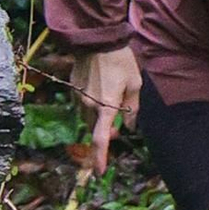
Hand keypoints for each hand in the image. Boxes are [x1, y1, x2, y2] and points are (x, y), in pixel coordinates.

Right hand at [70, 44, 140, 174]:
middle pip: (94, 128)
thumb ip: (132, 109)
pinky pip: (83, 103)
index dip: (100, 156)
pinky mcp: (73, 87)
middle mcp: (89, 104)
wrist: (97, 38)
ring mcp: (79, 96)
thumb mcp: (135, 84)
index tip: (99, 171)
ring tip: (112, 100)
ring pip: (88, 117)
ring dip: (98, 117)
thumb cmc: (120, 61)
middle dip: (105, 132)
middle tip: (119, 125)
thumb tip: (130, 127)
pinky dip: (92, 104)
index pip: (101, 138)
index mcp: (106, 106)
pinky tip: (101, 88)